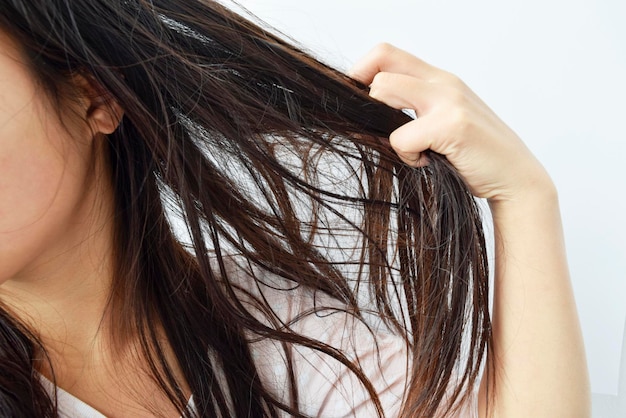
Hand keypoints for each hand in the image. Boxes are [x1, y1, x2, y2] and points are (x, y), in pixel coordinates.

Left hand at [349, 43, 552, 202]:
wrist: (516, 178)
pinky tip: (429, 163)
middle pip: (379, 66)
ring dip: (387, 129)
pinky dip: (408, 157)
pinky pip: (400, 138)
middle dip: (368, 105)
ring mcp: (448, 99)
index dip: (361, 74)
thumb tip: (364, 119)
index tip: (361, 106)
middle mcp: (443, 81)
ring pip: (382, 92)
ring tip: (413, 149)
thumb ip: (410, 112)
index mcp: (438, 78)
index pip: (385, 53)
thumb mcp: (440, 123)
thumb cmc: (473, 155)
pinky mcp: (452, 124)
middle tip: (385, 132)